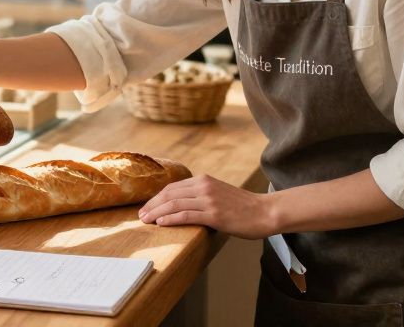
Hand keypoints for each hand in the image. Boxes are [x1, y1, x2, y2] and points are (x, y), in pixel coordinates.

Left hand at [137, 174, 277, 239]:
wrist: (264, 212)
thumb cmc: (242, 207)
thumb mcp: (218, 193)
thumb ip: (201, 195)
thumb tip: (181, 205)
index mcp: (204, 180)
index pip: (172, 187)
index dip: (156, 198)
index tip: (146, 207)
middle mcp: (204, 186)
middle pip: (169, 194)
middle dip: (152, 205)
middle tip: (140, 215)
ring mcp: (209, 200)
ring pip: (174, 204)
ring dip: (156, 213)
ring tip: (145, 220)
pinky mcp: (214, 214)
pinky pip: (186, 215)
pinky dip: (171, 219)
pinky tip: (161, 223)